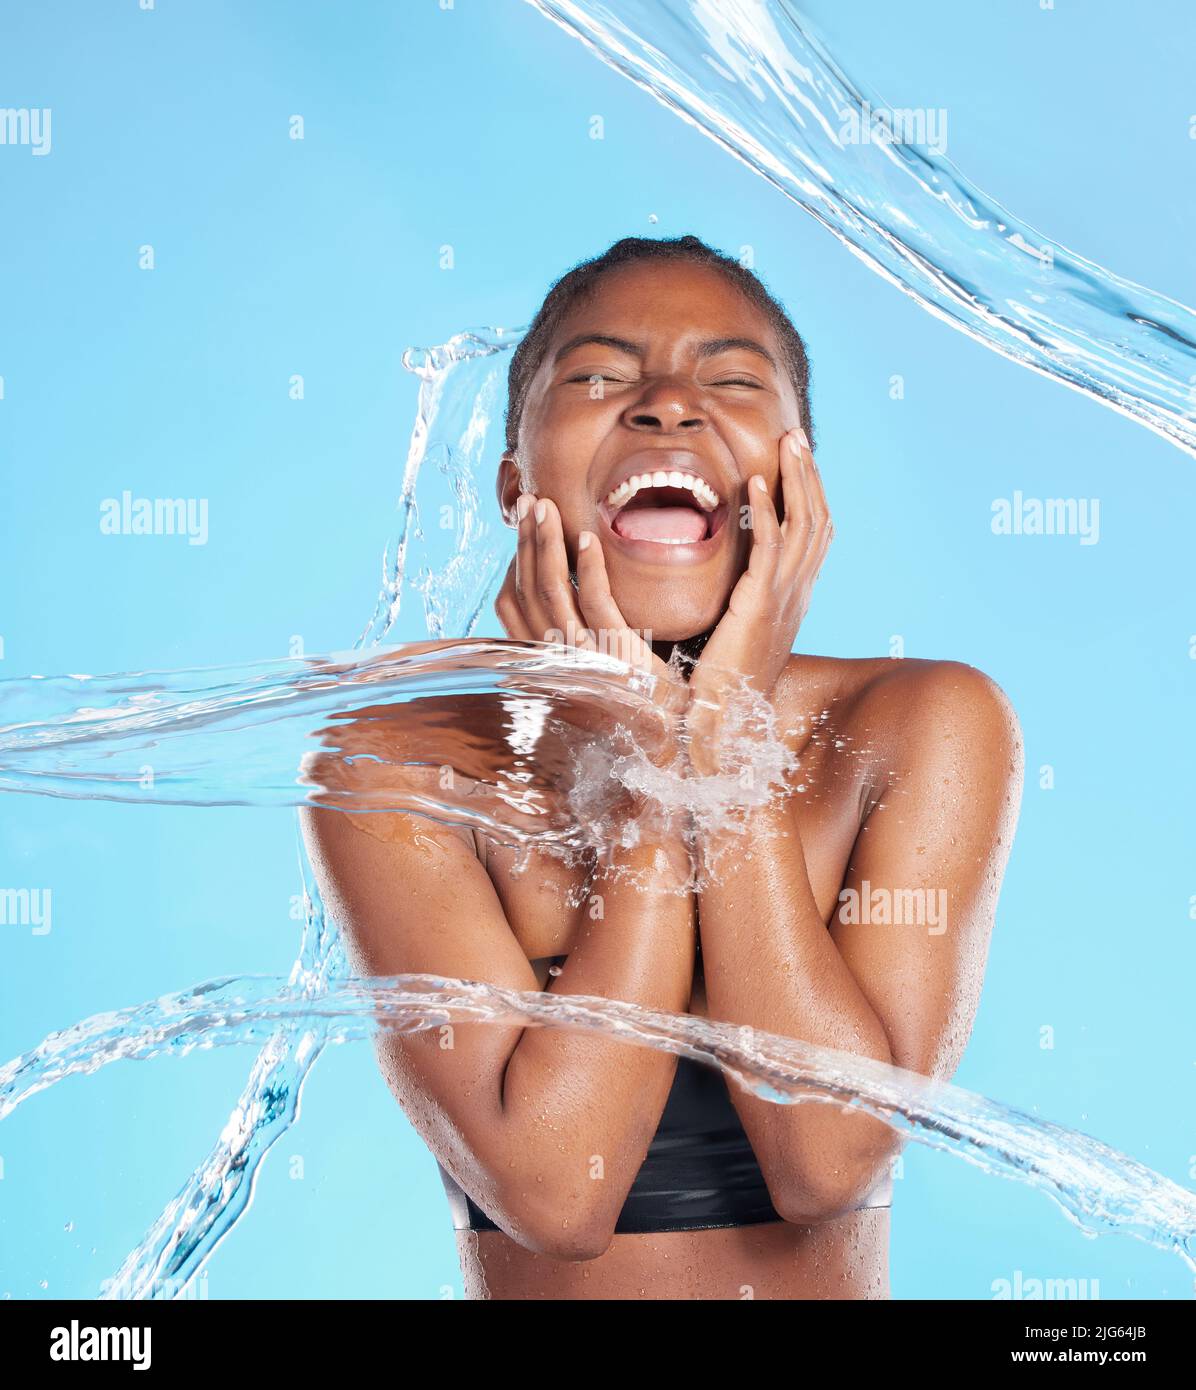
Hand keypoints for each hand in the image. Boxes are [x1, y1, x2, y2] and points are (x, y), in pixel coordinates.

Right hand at [495, 493, 674, 680]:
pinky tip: (589, 538)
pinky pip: (595, 601)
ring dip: (548, 543)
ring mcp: (583, 657)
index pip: (510, 606)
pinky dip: (589, 566)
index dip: (513, 564)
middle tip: (531, 502)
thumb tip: (563, 594)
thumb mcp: (593, 664)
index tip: (523, 529)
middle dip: (526, 541)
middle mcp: (556, 659)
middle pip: (527, 591)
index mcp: (545, 660)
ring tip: (549, 507)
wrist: (672, 732)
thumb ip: (573, 635)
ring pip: (551, 591)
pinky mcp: (616, 653)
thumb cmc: (637, 696)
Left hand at [687, 427, 831, 770]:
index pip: (813, 538)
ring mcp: (783, 601)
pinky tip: (755, 483)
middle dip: (809, 476)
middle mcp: (796, 597)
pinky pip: (771, 551)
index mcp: (790, 601)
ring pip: (804, 527)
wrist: (720, 727)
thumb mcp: (731, 636)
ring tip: (787, 443)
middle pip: (818, 522)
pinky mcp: (759, 608)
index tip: (795, 463)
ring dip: (797, 480)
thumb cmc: (716, 689)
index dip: (809, 497)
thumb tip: (720, 587)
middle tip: (796, 437)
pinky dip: (768, 512)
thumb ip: (733, 606)